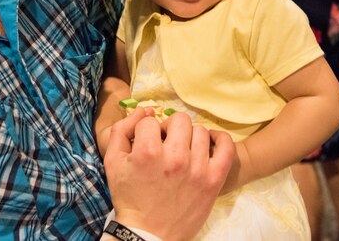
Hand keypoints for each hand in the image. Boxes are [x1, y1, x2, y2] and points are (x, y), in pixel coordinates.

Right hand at [104, 110, 233, 240]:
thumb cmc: (129, 197)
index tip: (146, 143)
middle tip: (166, 144)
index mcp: (147, 152)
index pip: (150, 121)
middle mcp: (174, 157)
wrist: (148, 234)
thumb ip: (122, 130)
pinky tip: (210, 143)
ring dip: (189, 137)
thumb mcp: (112, 162)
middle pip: (179, 120)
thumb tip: (142, 111)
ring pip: (200, 131)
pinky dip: (220, 139)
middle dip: (169, 128)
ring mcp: (197, 169)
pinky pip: (226, 147)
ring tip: (183, 150)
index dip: (146, 131)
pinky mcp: (214, 180)